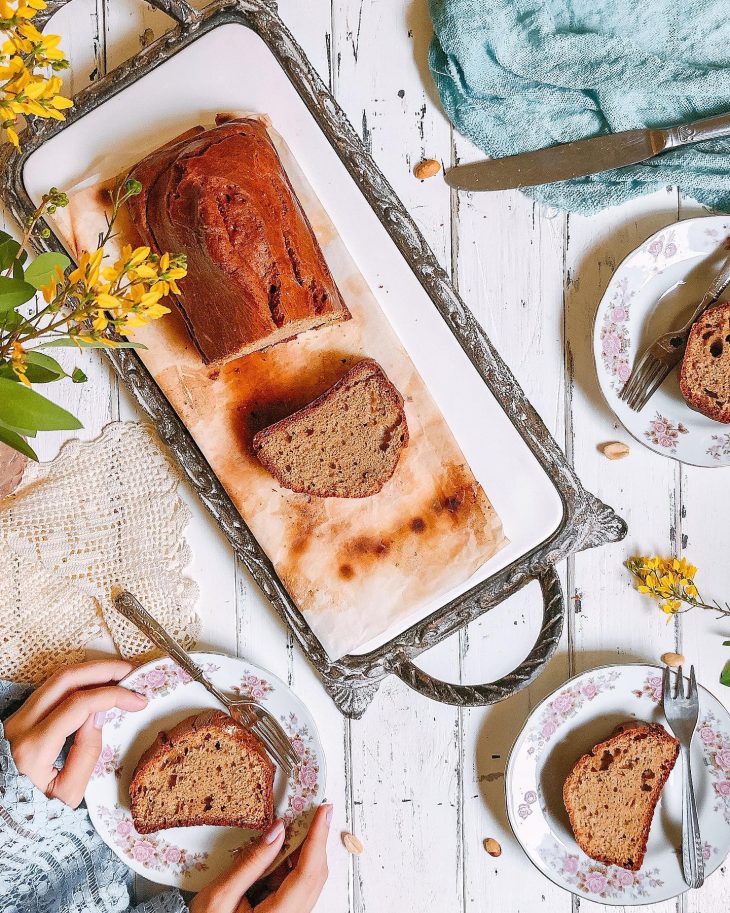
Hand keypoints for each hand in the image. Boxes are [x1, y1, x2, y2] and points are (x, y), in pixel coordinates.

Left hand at [3, 659, 146, 807]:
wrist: (6, 811)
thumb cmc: (37, 809)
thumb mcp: (68, 793)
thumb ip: (87, 753)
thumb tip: (100, 714)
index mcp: (33, 748)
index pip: (79, 705)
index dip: (113, 696)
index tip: (137, 700)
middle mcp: (21, 725)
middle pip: (66, 679)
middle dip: (104, 670)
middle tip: (131, 672)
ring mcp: (18, 717)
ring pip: (57, 678)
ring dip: (91, 671)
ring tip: (118, 674)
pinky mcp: (21, 715)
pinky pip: (52, 688)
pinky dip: (79, 680)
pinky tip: (97, 684)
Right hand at [190, 803, 331, 912]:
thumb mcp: (221, 895)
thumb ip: (250, 863)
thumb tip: (276, 831)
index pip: (308, 872)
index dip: (317, 838)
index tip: (323, 812)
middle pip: (313, 874)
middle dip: (312, 839)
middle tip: (310, 810)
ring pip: (306, 877)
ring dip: (299, 849)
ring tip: (288, 826)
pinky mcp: (282, 910)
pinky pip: (294, 883)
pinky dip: (288, 862)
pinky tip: (276, 848)